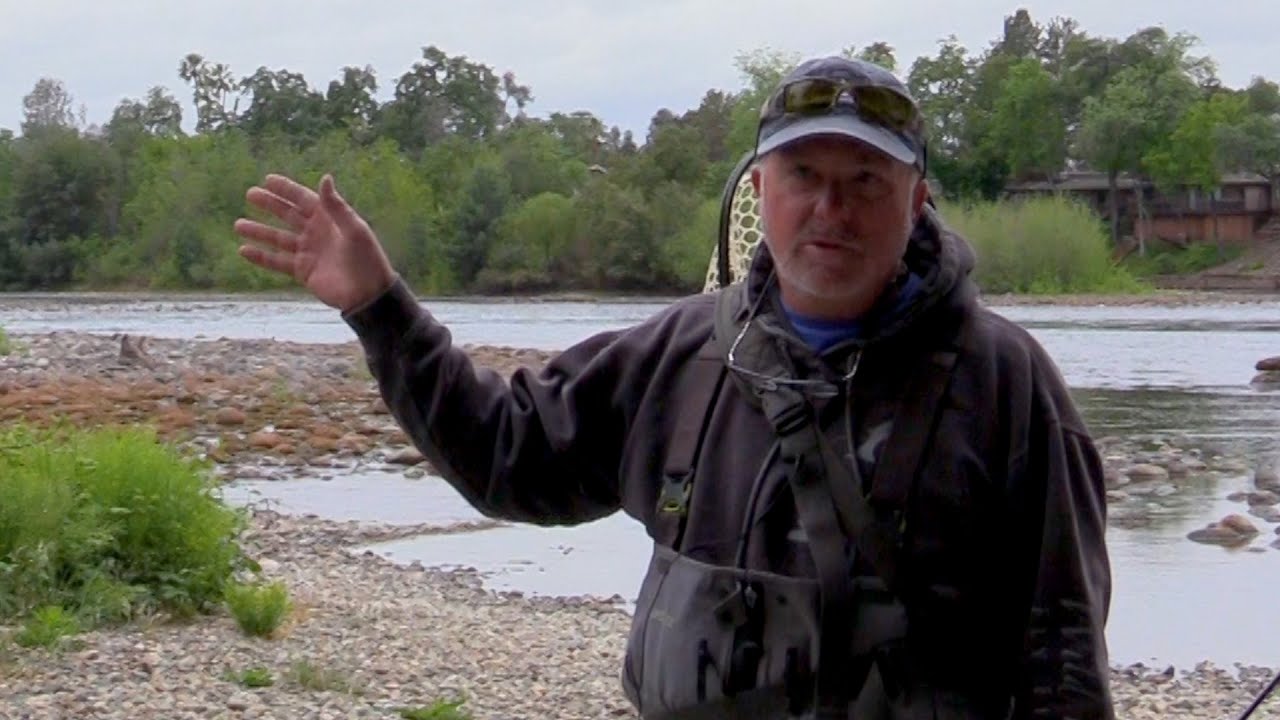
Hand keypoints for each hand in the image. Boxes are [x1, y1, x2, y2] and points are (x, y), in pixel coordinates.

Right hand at [233, 173, 396, 313]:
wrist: (368, 294)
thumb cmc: (367, 259)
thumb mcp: (355, 229)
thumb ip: (337, 206)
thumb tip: (325, 178)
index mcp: (330, 219)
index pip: (304, 199)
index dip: (287, 189)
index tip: (267, 180)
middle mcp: (316, 233)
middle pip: (288, 215)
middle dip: (270, 205)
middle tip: (250, 194)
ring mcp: (308, 252)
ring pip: (278, 238)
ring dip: (259, 231)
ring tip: (238, 225)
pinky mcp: (303, 271)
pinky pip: (278, 262)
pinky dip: (261, 257)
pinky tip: (244, 250)